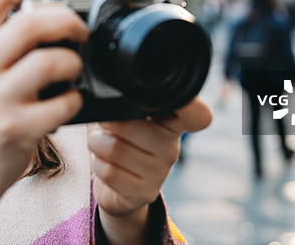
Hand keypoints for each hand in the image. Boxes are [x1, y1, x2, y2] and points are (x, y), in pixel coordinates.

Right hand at [0, 0, 88, 244]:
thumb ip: (1, 39)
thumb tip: (49, 5)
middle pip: (30, 23)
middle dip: (67, 20)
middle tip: (81, 31)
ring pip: (49, 62)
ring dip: (73, 62)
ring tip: (73, 71)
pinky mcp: (14, 129)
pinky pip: (62, 103)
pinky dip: (75, 99)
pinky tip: (68, 102)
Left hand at [89, 98, 211, 243]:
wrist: (115, 186)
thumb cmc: (120, 141)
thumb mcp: (126, 117)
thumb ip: (127, 105)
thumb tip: (112, 102)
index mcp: (171, 122)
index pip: (196, 115)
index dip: (190, 107)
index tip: (171, 103)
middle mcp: (171, 147)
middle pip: (128, 125)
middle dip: (106, 124)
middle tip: (106, 127)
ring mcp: (160, 172)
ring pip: (115, 149)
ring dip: (97, 145)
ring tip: (102, 146)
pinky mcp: (145, 192)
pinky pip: (109, 173)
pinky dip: (98, 165)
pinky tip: (105, 164)